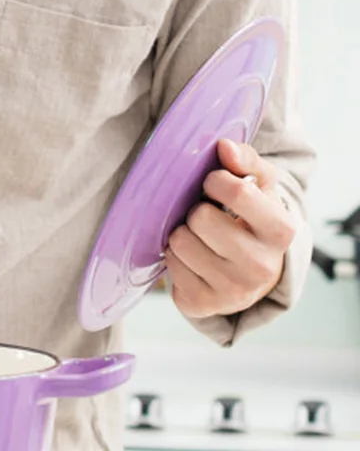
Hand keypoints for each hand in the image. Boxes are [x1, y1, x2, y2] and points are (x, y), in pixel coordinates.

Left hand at [164, 139, 296, 320]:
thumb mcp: (260, 187)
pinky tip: (194, 259)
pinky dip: (176, 256)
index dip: (215, 180)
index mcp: (280, 231)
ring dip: (183, 233)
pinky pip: (170, 265)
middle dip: (198, 212)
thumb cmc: (252, 220)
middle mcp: (262, 266)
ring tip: (201, 238)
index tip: (215, 184)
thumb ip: (246, 160)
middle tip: (208, 218)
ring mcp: (234, 290)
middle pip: (201, 218)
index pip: (236, 191)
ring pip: (180, 241)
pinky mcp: (205, 303)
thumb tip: (224, 147)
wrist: (254, 275)